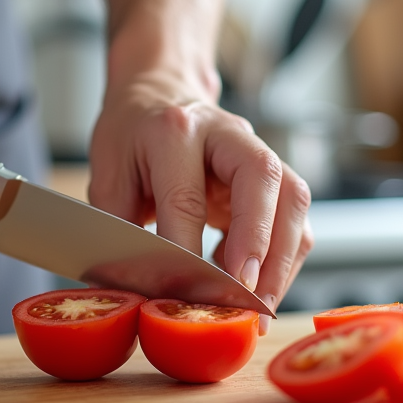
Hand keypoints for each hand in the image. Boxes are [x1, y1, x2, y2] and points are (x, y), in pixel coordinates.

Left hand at [88, 72, 313, 317]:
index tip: (187, 292)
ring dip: (283, 260)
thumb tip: (133, 289)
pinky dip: (284, 260)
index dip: (189, 249)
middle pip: (263, 180)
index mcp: (174, 129)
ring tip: (260, 307)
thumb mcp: (107, 175)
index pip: (187, 195)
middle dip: (260, 244)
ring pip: (293, 200)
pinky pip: (295, 219)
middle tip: (247, 296)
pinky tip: (256, 286)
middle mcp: (226, 133)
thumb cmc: (130, 135)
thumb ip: (120, 230)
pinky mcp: (274, 178)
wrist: (159, 94)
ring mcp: (257, 151)